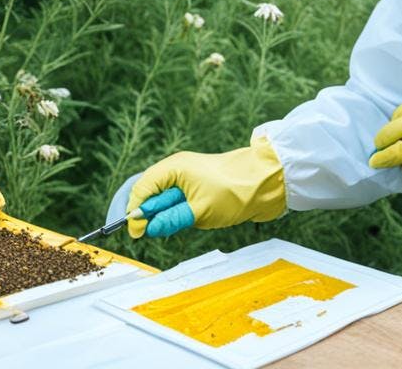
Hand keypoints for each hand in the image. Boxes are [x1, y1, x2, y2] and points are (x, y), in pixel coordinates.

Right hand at [127, 137, 285, 237]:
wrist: (266, 182)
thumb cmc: (234, 191)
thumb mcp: (198, 211)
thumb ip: (170, 219)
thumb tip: (146, 227)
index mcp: (174, 168)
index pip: (142, 188)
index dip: (135, 210)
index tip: (135, 231)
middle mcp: (178, 170)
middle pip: (152, 194)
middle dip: (151, 214)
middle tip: (152, 232)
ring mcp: (188, 179)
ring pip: (166, 201)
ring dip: (167, 215)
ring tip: (181, 222)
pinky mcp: (199, 188)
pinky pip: (180, 203)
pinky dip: (179, 214)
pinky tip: (189, 220)